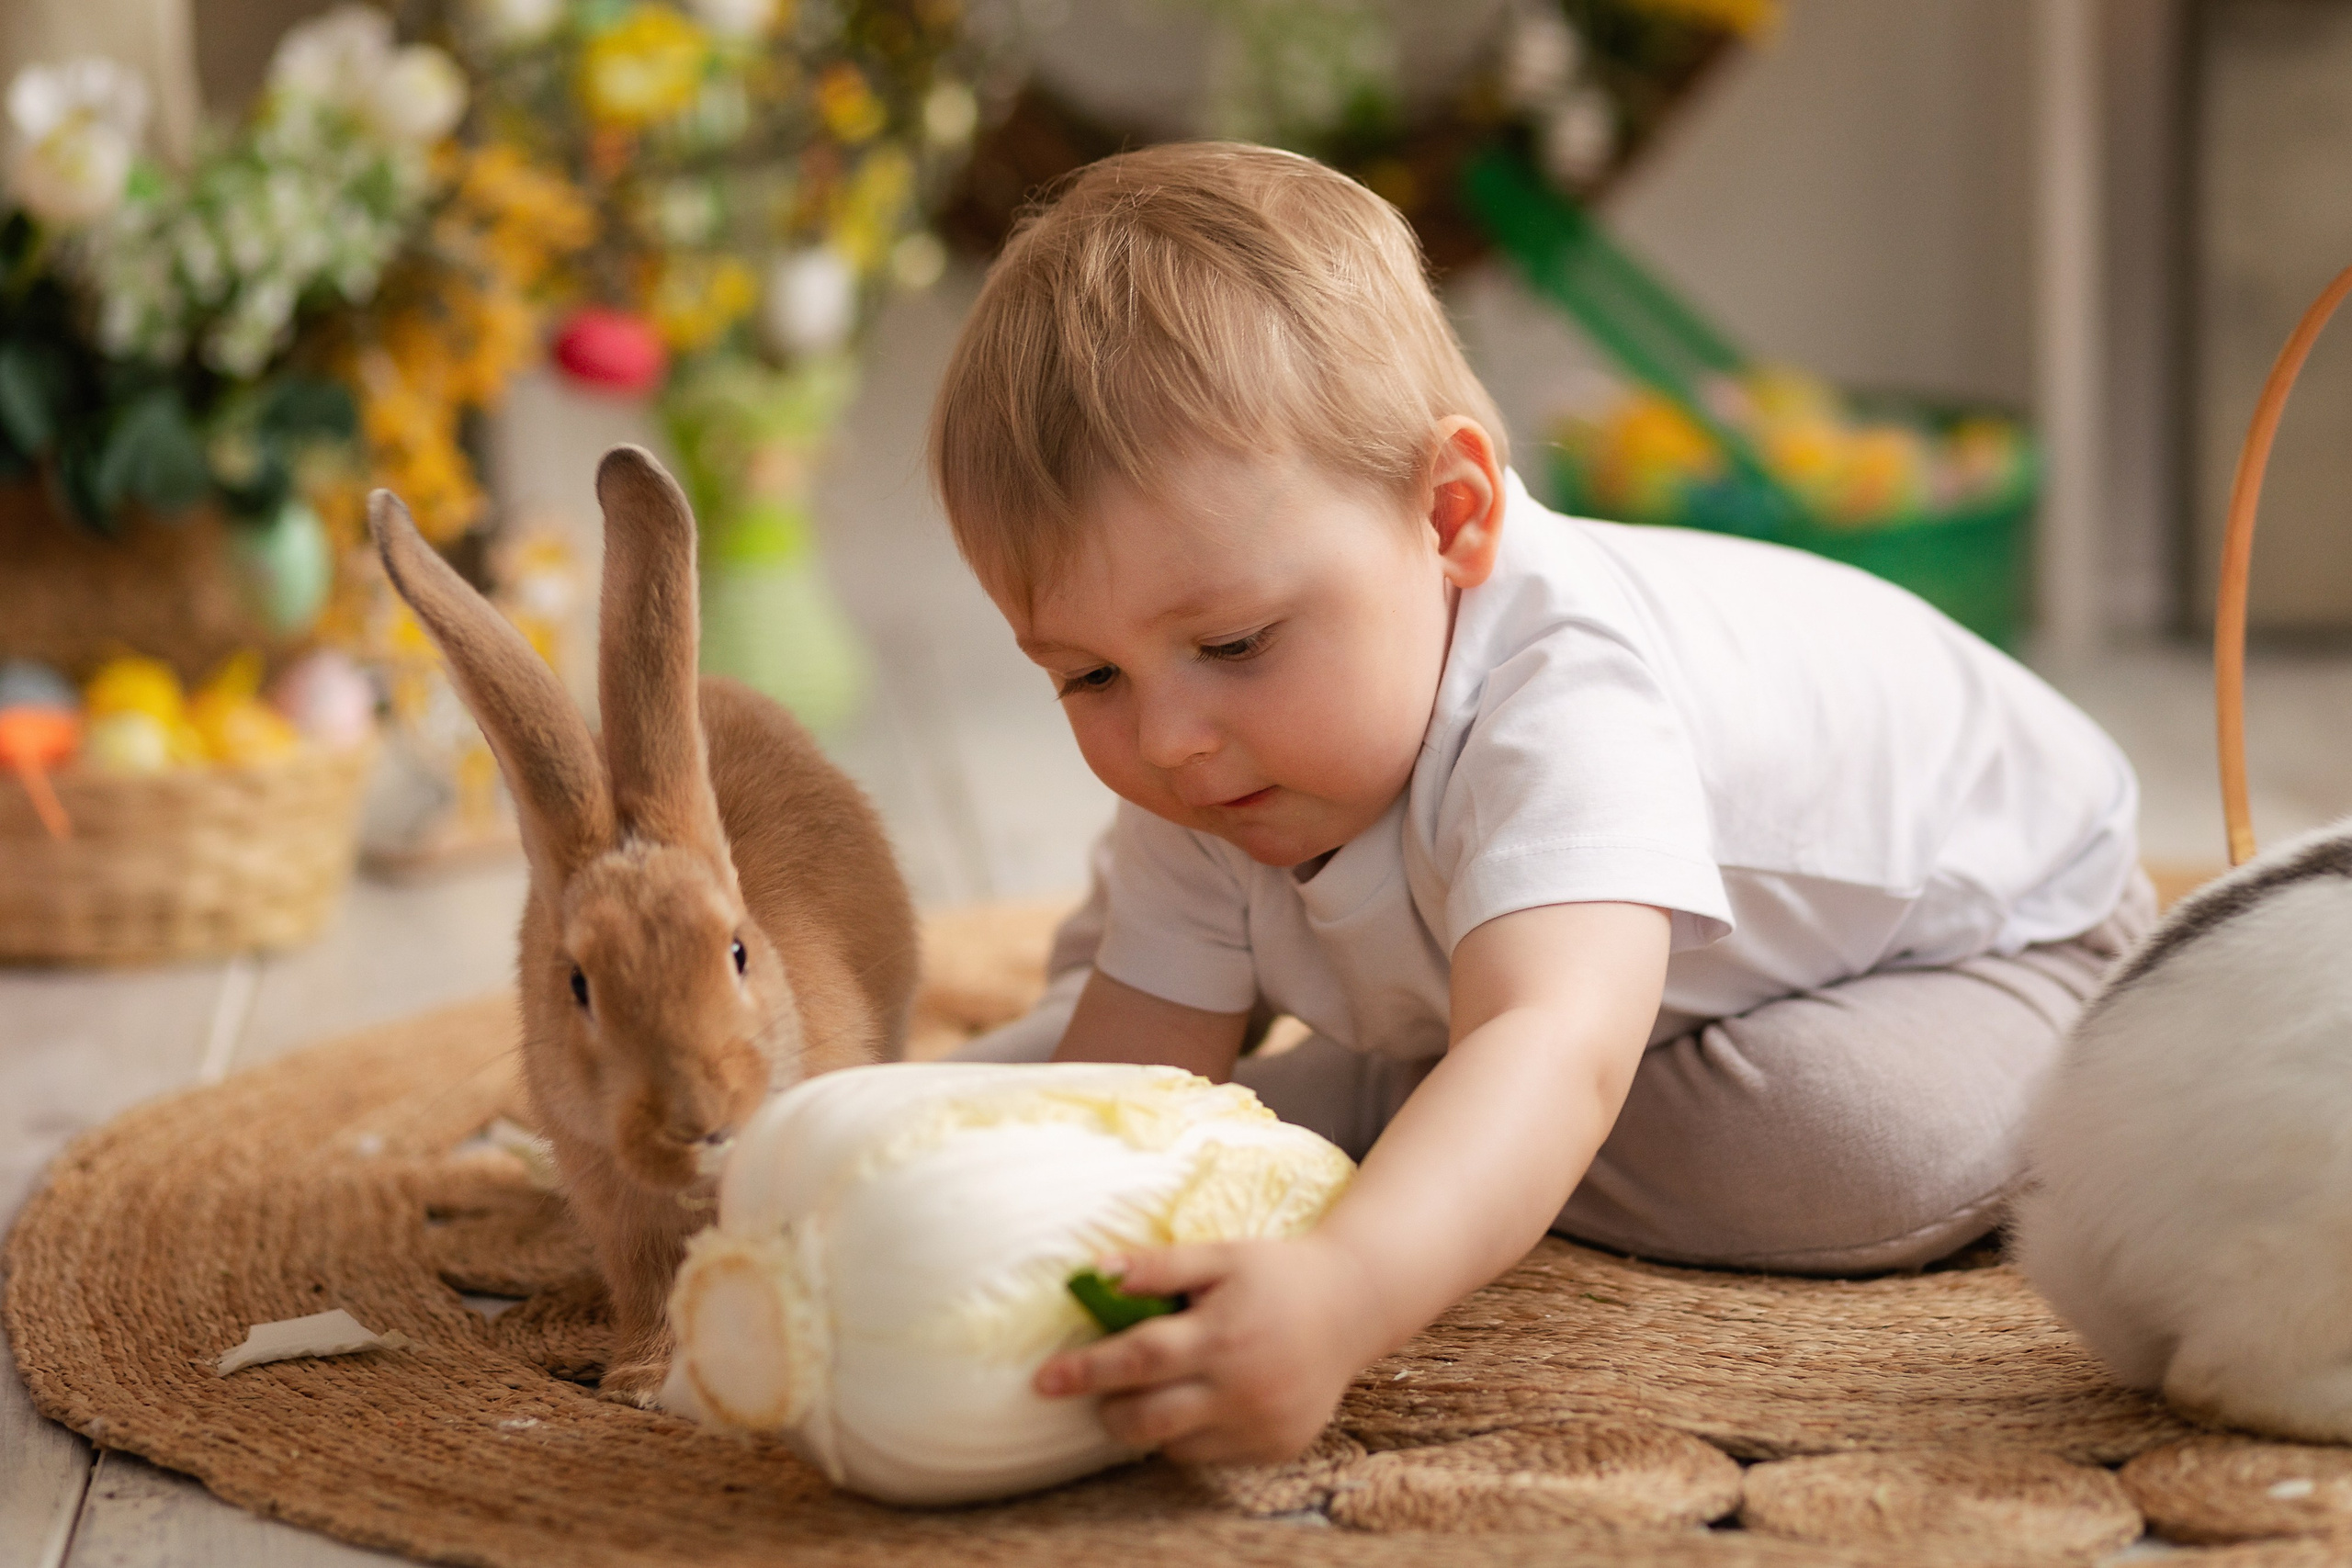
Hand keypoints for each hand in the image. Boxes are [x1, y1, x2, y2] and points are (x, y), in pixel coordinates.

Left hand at [1033, 1234, 1376, 1464]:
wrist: (1354, 1304)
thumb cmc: (1276, 1273)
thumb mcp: (1220, 1255)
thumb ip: (1159, 1266)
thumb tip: (1096, 1273)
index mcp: (1223, 1334)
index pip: (1139, 1359)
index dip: (1086, 1371)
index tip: (1042, 1381)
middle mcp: (1243, 1387)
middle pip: (1149, 1419)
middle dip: (1110, 1412)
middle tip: (1100, 1391)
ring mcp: (1262, 1424)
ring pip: (1176, 1447)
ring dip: (1152, 1424)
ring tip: (1162, 1388)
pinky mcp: (1277, 1447)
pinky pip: (1212, 1456)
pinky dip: (1193, 1435)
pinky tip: (1207, 1400)